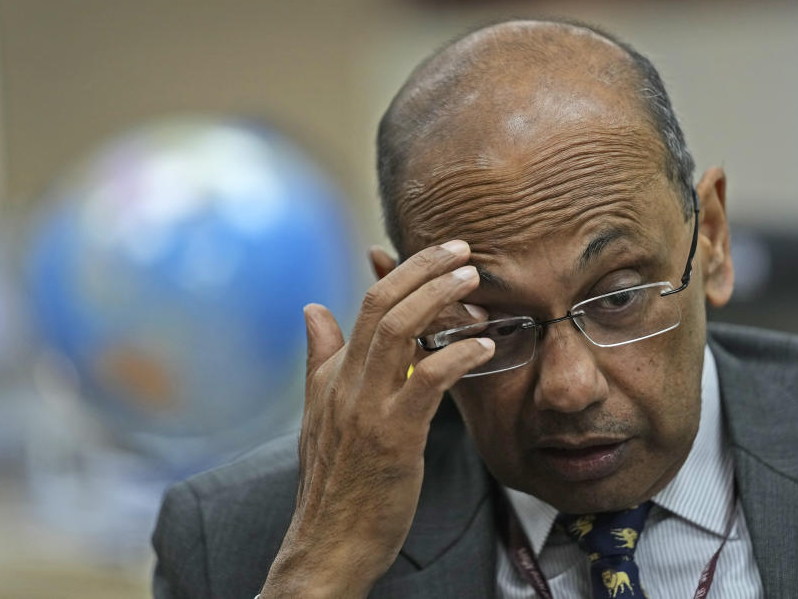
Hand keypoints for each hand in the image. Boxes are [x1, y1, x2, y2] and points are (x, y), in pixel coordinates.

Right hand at [260, 240, 494, 597]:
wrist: (328, 544)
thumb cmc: (335, 481)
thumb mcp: (319, 413)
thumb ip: (321, 360)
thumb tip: (313, 309)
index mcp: (333, 375)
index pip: (366, 304)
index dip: (403, 271)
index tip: (440, 254)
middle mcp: (346, 384)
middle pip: (381, 305)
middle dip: (423, 269)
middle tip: (463, 252)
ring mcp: (367, 409)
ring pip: (397, 332)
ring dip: (439, 299)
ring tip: (474, 281)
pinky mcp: (393, 438)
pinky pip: (426, 382)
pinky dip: (456, 356)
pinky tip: (484, 346)